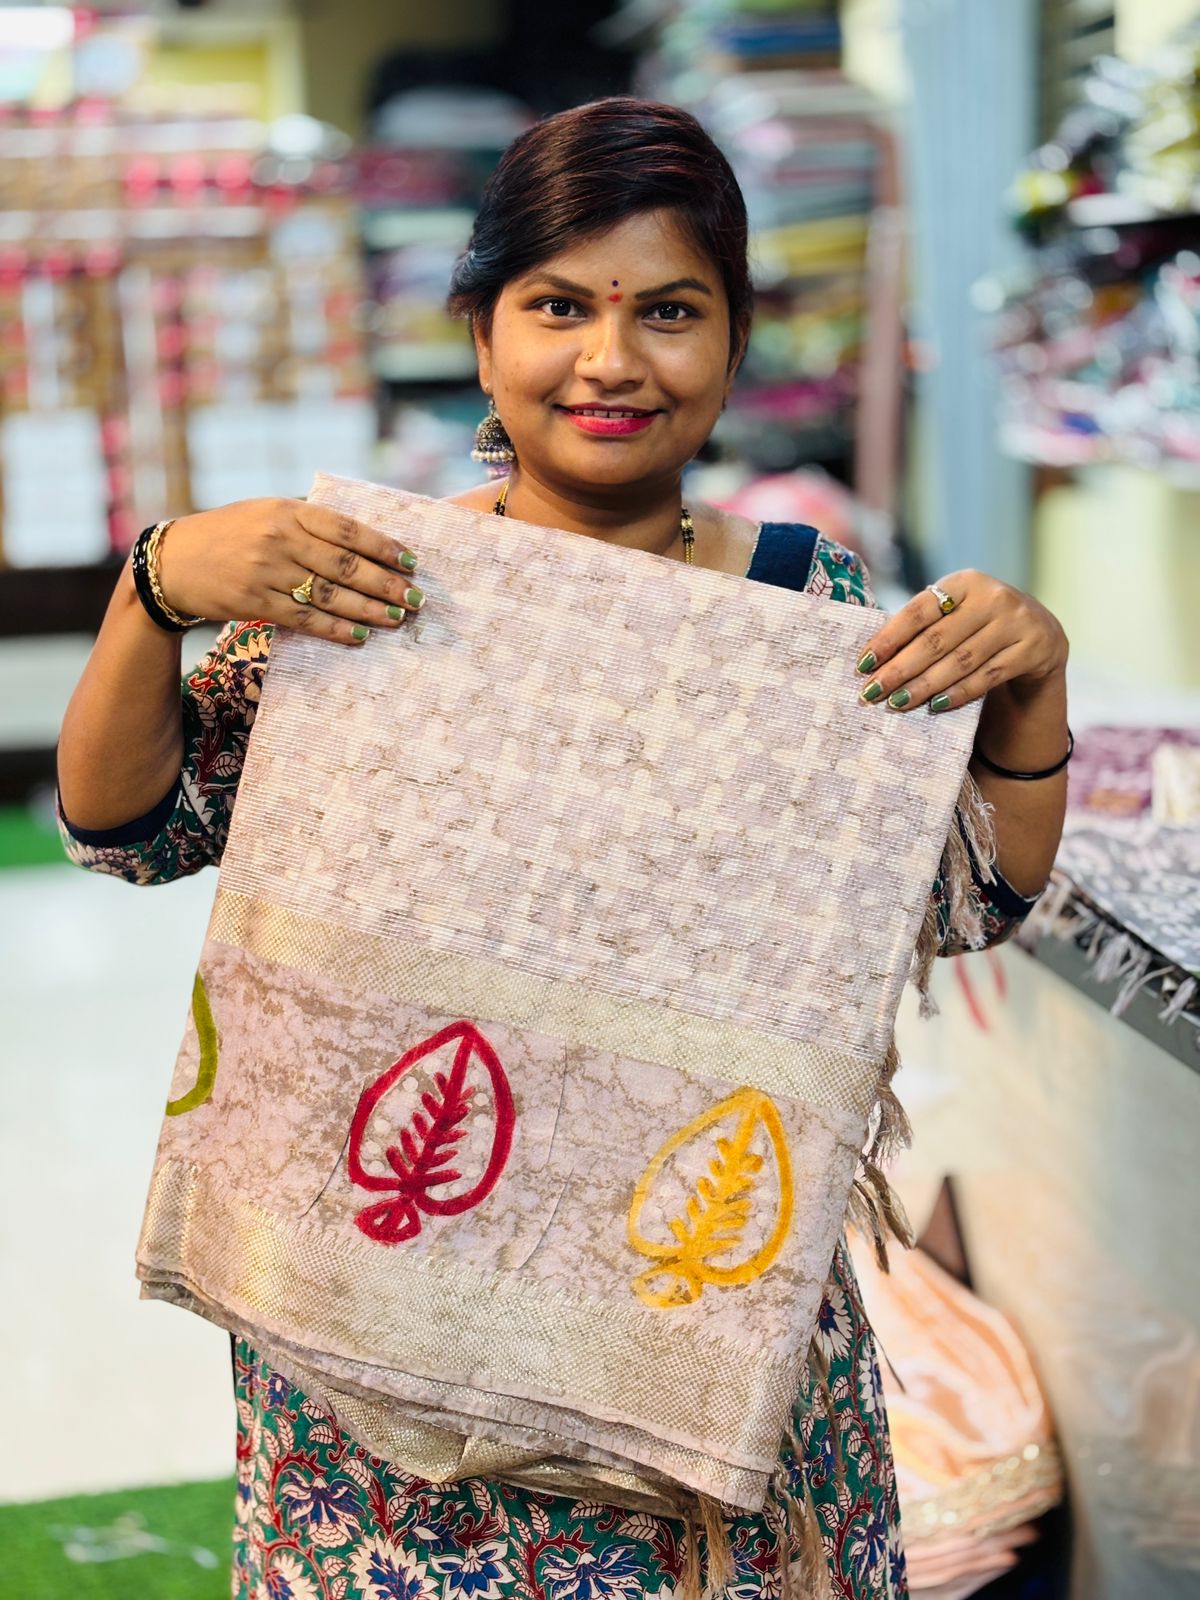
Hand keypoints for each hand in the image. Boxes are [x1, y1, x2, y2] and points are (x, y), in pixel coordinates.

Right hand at [154, 498, 423, 646]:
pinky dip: (335, 629)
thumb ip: (308, 522)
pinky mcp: (255, 602)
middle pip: (346, 565)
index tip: (411, 562)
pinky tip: (359, 636)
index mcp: (288, 510)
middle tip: (416, 598)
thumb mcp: (266, 513)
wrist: (172, 562)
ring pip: (331, 594)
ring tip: (397, 619)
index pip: (347, 529)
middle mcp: (280, 539)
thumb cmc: (227, 535)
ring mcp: (267, 571)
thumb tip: (363, 541)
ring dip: (369, 610)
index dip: (384, 547)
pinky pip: (305, 619)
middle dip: (386, 584)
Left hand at [854, 570, 1067, 712]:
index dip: (888, 638)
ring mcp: (1016, 623)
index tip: (863, 663)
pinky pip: (987, 677)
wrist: (1040, 633)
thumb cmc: (980, 624)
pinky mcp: (1033, 650)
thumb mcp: (957, 612)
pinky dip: (959, 693)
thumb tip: (872, 659)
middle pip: (936, 640)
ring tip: (897, 702)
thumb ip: (924, 626)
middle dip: (900, 669)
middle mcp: (993, 597)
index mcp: (965, 581)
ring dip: (925, 686)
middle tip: (872, 692)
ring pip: (960, 661)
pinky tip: (935, 706)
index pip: (918, 611)